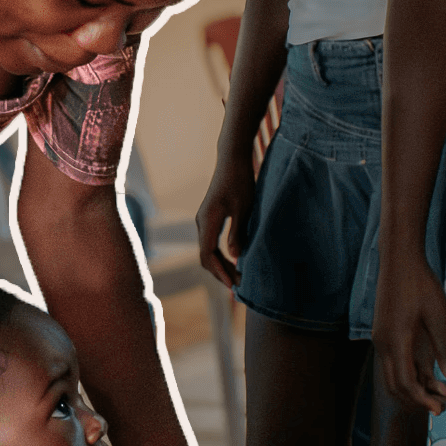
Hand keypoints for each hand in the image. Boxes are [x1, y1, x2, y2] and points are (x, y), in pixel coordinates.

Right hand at [194, 155, 255, 290]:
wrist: (231, 160)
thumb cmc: (240, 181)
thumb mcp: (243, 207)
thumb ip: (238, 232)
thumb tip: (234, 256)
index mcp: (208, 220)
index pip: (208, 254)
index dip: (219, 272)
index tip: (233, 285)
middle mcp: (202, 222)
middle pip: (206, 256)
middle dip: (220, 272)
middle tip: (238, 286)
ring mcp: (204, 220)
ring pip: (208, 250)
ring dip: (221, 265)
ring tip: (237, 277)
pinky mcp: (210, 218)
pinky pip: (211, 243)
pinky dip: (220, 255)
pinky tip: (234, 261)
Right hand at [374, 252, 445, 413]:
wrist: (399, 260)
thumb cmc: (420, 285)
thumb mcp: (439, 317)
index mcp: (395, 342)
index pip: (405, 382)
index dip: (422, 399)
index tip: (440, 408)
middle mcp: (384, 345)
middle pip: (395, 385)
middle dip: (418, 400)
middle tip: (442, 407)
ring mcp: (382, 339)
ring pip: (395, 375)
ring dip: (416, 388)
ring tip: (442, 393)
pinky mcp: (386, 334)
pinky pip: (396, 362)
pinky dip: (412, 373)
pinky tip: (432, 375)